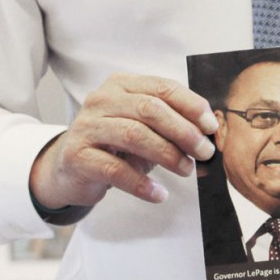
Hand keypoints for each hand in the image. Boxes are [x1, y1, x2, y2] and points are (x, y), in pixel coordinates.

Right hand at [29, 73, 217, 209]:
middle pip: (150, 109)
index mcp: (122, 85)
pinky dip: (141, 184)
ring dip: (167, 154)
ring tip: (187, 170)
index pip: (162, 88)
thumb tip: (208, 131)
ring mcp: (87, 126)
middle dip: (183, 131)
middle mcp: (102, 99)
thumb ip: (169, 122)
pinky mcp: (77, 156)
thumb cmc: (115, 144)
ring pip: (134, 135)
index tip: (211, 126)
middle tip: (204, 152)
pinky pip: (115, 170)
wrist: (68, 168)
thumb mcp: (142, 126)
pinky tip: (158, 194)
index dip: (191, 105)